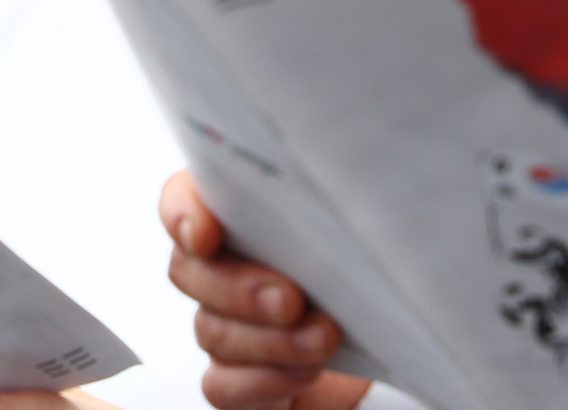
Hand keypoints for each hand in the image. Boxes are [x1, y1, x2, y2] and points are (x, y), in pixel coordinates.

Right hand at [159, 173, 371, 409]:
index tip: (205, 233)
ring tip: (322, 337)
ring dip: (270, 339)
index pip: (182, 200)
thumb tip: (343, 182)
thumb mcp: (356, 228)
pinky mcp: (237, 380)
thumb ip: (331, 205)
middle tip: (289, 299)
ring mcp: (224, 325)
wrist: (385, 340)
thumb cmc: (366, 273)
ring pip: (211, 330)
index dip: (183, 213)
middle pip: (189, 271)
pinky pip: (222, 385)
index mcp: (237, 214)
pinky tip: (304, 372)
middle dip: (240, 288)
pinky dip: (264, 381)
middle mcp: (220, 267)